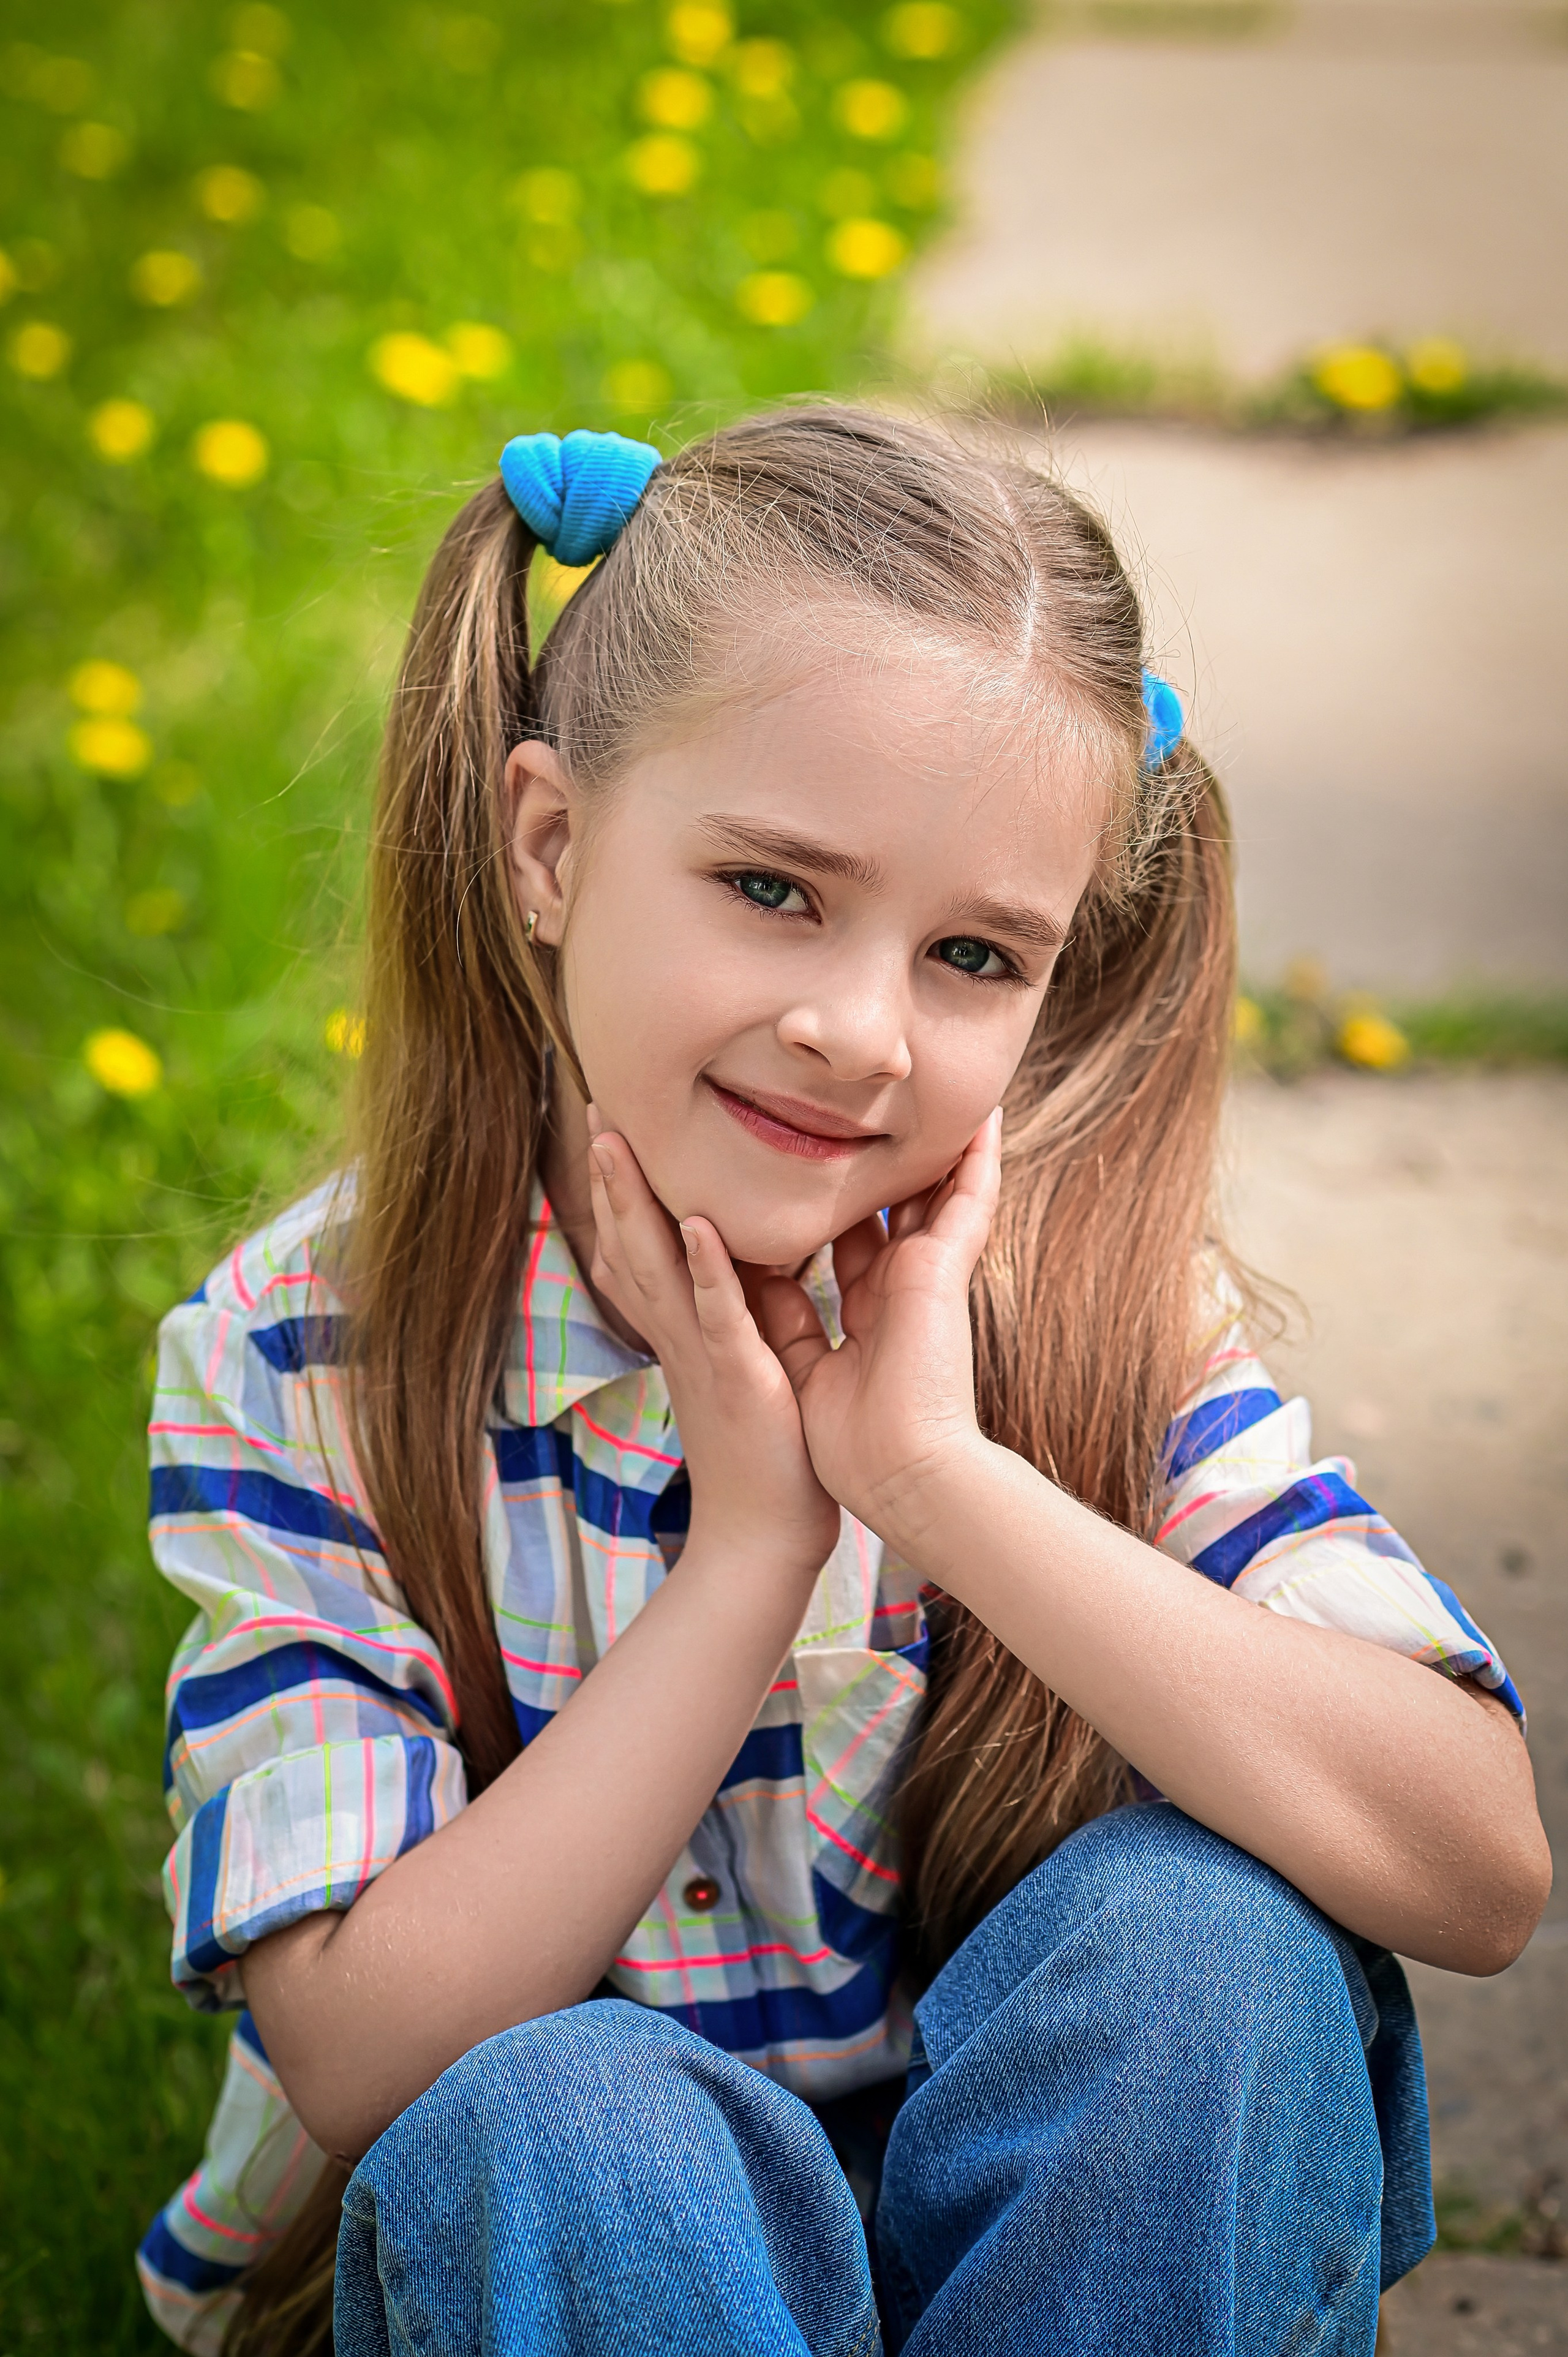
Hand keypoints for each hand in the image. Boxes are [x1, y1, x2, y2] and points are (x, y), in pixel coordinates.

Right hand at [584, 1114, 840, 1579]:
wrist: (765, 1533)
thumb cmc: (766, 1448)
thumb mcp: (746, 1359)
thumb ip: (741, 1309)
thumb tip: (744, 1259)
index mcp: (682, 1328)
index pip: (642, 1246)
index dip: (621, 1190)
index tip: (611, 1127)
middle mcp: (677, 1334)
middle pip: (631, 1242)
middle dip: (612, 1177)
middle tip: (597, 1106)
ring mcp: (700, 1354)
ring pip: (657, 1267)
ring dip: (635, 1204)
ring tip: (616, 1142)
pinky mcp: (735, 1377)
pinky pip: (717, 1316)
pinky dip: (705, 1270)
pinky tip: (698, 1225)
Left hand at [758, 1110, 1001, 1553]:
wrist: (898, 1476)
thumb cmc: (850, 1443)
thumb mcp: (801, 1362)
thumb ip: (788, 1313)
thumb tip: (754, 1270)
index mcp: (872, 1306)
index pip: (857, 1237)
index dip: (841, 1198)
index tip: (822, 1157)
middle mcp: (903, 1283)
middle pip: (899, 1204)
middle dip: (888, 1158)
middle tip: (880, 1101)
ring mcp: (930, 1274)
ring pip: (936, 1191)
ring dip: (939, 1142)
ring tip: (940, 1088)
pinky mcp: (947, 1270)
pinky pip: (970, 1201)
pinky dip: (979, 1160)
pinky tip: (985, 1116)